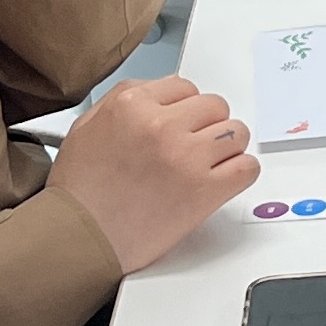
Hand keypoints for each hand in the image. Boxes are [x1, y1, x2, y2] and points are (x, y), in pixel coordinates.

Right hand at [47, 76, 255, 272]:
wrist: (80, 238)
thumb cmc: (79, 192)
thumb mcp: (87, 126)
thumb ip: (124, 100)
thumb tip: (161, 91)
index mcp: (131, 105)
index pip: (184, 86)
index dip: (184, 108)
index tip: (182, 123)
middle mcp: (161, 126)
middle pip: (215, 106)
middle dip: (207, 125)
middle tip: (194, 146)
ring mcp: (186, 157)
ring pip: (236, 133)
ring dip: (226, 148)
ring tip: (207, 164)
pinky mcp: (205, 190)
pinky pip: (247, 168)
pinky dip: (239, 173)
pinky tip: (221, 181)